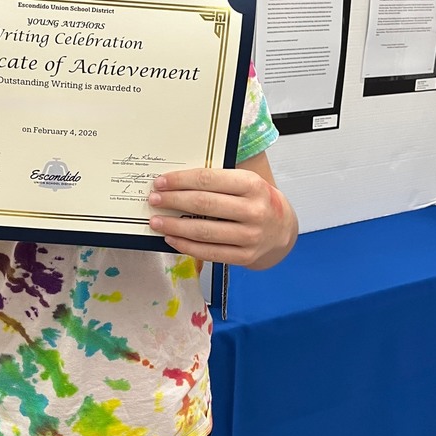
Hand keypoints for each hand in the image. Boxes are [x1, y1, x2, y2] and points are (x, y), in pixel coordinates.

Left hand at [147, 160, 296, 269]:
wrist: (282, 228)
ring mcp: (250, 236)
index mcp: (252, 185)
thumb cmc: (256, 199)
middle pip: (204, 204)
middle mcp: (253, 210)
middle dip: (173, 201)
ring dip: (174, 226)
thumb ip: (217, 180)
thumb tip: (175, 182)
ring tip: (157, 221)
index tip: (160, 182)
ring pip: (204, 231)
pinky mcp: (245, 256)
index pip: (208, 179)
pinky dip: (186, 246)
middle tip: (154, 200)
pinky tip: (171, 238)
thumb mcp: (245, 181)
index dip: (180, 181)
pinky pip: (209, 252)